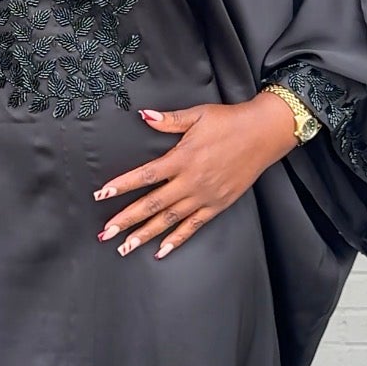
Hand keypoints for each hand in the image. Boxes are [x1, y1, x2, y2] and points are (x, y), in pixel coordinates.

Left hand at [93, 97, 298, 258]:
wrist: (264, 134)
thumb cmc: (230, 121)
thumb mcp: (197, 115)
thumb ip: (168, 120)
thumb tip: (143, 116)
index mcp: (183, 158)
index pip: (146, 176)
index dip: (122, 185)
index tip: (102, 195)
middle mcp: (191, 181)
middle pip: (153, 204)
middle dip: (126, 220)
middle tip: (105, 233)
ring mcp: (205, 196)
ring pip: (170, 220)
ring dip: (145, 235)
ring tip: (125, 248)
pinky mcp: (218, 205)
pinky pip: (193, 226)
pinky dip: (176, 240)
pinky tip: (161, 251)